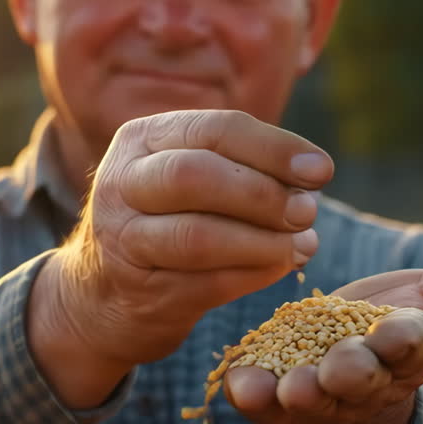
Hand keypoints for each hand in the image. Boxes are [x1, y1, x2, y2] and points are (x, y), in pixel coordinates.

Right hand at [30, 109, 333, 405]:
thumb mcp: (189, 178)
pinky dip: (254, 275)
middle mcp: (122, 182)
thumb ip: (243, 167)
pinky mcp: (137, 291)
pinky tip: (280, 267)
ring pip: (198, 236)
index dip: (274, 148)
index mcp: (142, 139)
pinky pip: (206, 284)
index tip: (322, 170)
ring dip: (263, 241)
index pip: (216, 129)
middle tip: (307, 211)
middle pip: (196, 176)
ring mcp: (122, 239)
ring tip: (302, 245)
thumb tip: (313, 175)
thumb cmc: (166, 222)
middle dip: (263, 193)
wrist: (100, 294)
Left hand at [224, 244, 422, 423]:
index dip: (407, 340)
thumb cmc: (388, 329)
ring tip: (290, 387)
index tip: (404, 330)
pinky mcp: (269, 394)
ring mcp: (313, 392)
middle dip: (353, 372)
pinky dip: (248, 394)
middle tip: (343, 368)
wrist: (334, 378)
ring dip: (300, 392)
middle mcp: (362, 377)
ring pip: (308, 394)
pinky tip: (236, 385)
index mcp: (405, 349)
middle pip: (360, 376)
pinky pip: (258, 399)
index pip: (411, 345)